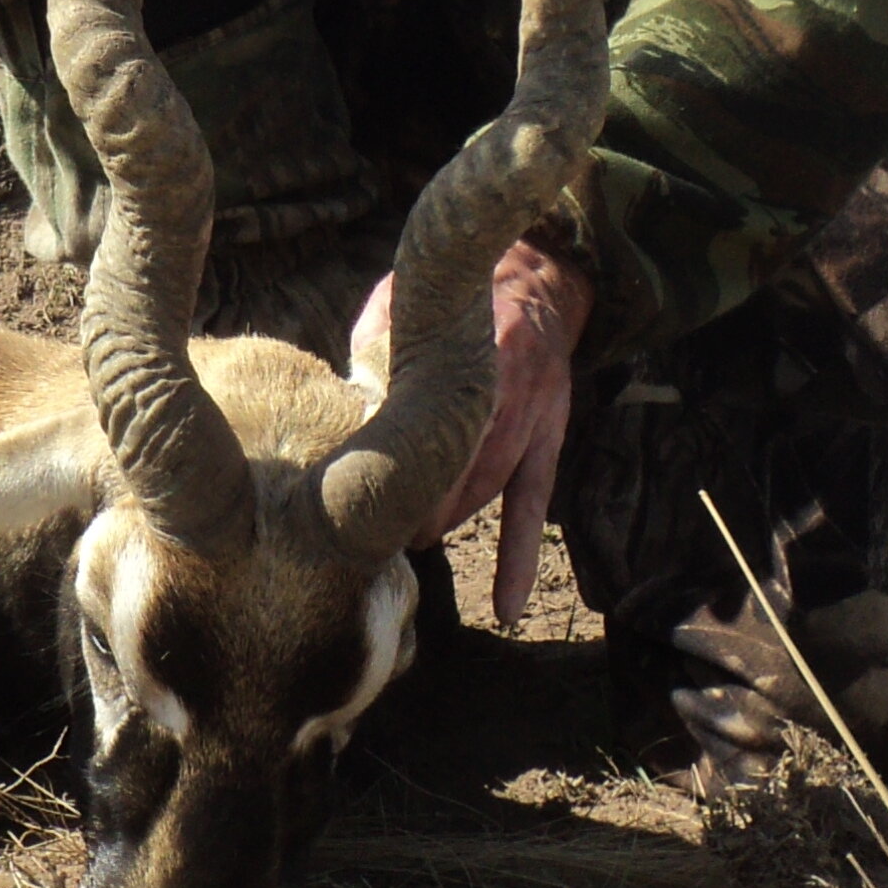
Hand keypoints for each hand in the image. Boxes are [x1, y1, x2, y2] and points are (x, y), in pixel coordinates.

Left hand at [354, 233, 588, 629]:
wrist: (538, 278)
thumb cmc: (452, 301)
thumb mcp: (406, 304)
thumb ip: (375, 348)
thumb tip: (337, 404)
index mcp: (466, 349)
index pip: (426, 418)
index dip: (396, 462)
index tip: (361, 495)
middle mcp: (505, 386)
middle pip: (458, 463)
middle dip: (417, 503)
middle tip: (376, 534)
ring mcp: (535, 417)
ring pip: (489, 488)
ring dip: (449, 521)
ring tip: (411, 544)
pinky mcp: (551, 440)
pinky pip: (534, 509)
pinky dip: (518, 560)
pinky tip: (507, 609)